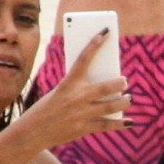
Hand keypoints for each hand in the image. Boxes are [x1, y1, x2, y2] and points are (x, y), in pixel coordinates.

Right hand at [24, 31, 127, 147]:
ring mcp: (82, 113)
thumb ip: (79, 89)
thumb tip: (105, 89)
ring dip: (124, 102)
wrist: (33, 130)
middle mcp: (77, 97)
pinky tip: (129, 122)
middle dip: (120, 83)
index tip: (106, 32)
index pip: (84, 57)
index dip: (95, 43)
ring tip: (128, 99)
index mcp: (68, 83)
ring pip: (111, 106)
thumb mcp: (60, 92)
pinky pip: (107, 124)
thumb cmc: (48, 108)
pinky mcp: (84, 128)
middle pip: (106, 87)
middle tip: (124, 81)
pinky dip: (120, 123)